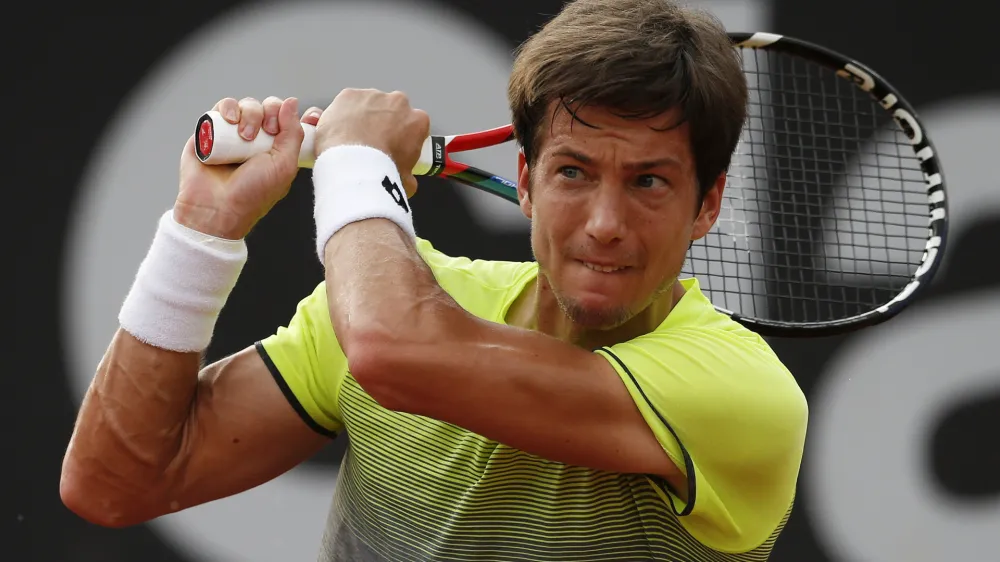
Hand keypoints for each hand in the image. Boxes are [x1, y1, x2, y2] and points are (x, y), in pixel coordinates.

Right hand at [173, 96, 306, 239]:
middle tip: (269, 131)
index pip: (292, 122)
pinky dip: (230, 108)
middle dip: (273, 113)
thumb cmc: (251, 194)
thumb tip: (292, 103)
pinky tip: (232, 122)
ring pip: (249, 105)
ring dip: (252, 114)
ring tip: (246, 136)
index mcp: (278, 150)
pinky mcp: (211, 129)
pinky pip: (224, 106)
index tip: (311, 115)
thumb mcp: (284, 166)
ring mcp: (234, 134)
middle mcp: (258, 140)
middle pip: (271, 108)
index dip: (302, 114)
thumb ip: (293, 134)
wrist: (214, 208)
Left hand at [312, 89, 429, 196]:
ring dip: (364, 117)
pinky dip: (342, 114)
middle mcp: (398, 102)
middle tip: (372, 145)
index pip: (414, 126)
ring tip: (352, 140)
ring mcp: (372, 96)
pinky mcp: (349, 95)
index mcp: (417, 121)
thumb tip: (405, 179)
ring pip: (369, 105)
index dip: (403, 138)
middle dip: (384, 123)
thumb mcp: (405, 182)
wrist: (353, 166)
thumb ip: (408, 175)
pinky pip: (346, 104)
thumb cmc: (382, 172)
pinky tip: (338, 132)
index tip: (394, 148)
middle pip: (392, 110)